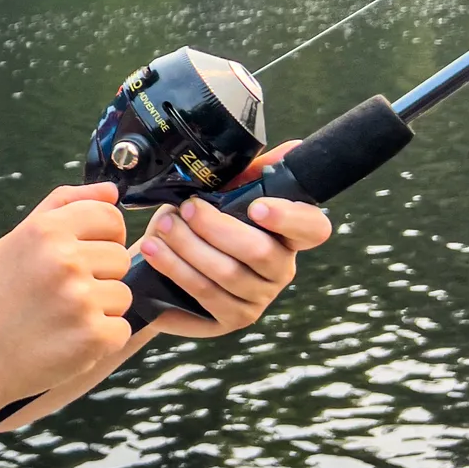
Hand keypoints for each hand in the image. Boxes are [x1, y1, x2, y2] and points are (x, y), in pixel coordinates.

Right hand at [0, 182, 134, 402]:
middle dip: (99, 274)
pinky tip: (65, 340)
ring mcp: (81, 299)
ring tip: (60, 318)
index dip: (102, 236)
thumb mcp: (15, 240)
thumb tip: (111, 191)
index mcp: (46, 230)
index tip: (82, 254)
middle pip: (121, 257)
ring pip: (123, 294)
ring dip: (100, 308)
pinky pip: (121, 329)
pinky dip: (99, 339)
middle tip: (61, 293)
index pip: (110, 216)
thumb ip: (63, 206)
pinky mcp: (93, 337)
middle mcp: (65, 259)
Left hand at [143, 142, 332, 337]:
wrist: (157, 266)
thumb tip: (291, 149)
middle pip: (259, 251)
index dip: (289, 218)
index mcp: (287, 234)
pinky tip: (155, 250)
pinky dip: (176, 267)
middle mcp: (280, 268)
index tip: (257, 206)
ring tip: (162, 225)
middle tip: (185, 208)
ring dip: (188, 245)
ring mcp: (259, 297)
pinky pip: (206, 292)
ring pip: (228, 272)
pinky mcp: (233, 318)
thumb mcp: (221, 192)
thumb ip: (251, 173)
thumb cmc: (195, 224)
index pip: (313, 228)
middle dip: (215, 226)